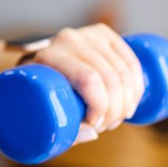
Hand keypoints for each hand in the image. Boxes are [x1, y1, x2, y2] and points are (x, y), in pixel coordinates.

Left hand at [31, 24, 144, 143]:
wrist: (31, 64)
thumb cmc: (33, 94)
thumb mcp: (37, 111)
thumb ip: (62, 129)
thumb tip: (93, 133)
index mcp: (49, 56)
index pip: (89, 80)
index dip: (101, 107)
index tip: (94, 125)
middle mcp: (68, 40)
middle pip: (109, 78)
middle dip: (115, 110)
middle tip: (105, 126)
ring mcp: (88, 34)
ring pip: (124, 72)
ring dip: (127, 102)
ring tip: (115, 118)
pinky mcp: (103, 34)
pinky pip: (131, 62)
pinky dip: (136, 86)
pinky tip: (131, 103)